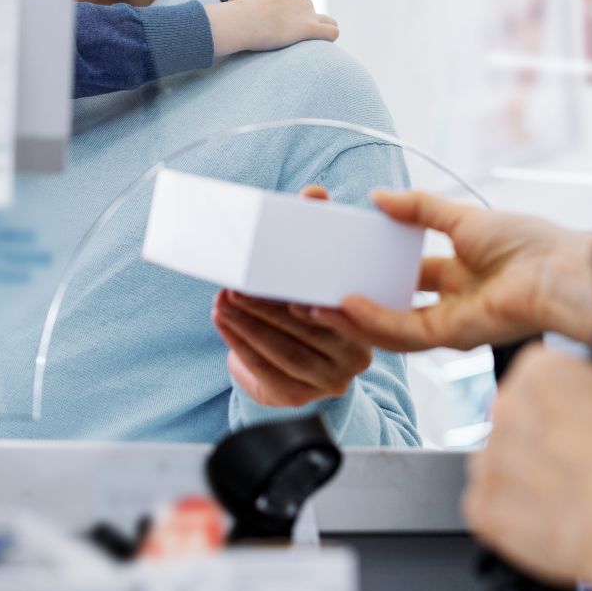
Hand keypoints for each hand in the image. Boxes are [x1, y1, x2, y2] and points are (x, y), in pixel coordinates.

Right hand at [207, 0, 337, 57]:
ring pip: (325, 21)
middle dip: (302, 24)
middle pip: (311, 13)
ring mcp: (308, 13)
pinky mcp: (309, 29)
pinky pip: (332, 32)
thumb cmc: (242, 8)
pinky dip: (329, 37)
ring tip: (303, 45)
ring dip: (317, 32)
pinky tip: (321, 45)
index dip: (291, 16)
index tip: (277, 26)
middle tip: (284, 38)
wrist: (241, 21)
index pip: (300, 2)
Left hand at [213, 186, 373, 406]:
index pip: (339, 309)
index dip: (310, 295)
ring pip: (288, 355)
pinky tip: (224, 325)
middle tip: (236, 289)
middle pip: (310, 332)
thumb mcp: (314, 270)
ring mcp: (330, 380)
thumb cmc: (307, 306)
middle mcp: (356, 356)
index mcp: (368, 320)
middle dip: (267, 309)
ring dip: (250, 327)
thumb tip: (314, 193)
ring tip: (223, 304)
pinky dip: (242, 347)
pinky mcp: (300, 397)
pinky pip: (269, 373)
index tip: (283, 283)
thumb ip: (315, 230)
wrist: (300, 363)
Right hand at [309, 190, 591, 351]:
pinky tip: (346, 305)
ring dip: (350, 316)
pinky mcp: (451, 336)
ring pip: (387, 325)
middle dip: (352, 299)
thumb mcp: (462, 217)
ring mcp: (450, 322)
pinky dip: (372, 320)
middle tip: (315, 289)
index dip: (372, 268)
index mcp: (458, 272)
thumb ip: (419, 209)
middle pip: (391, 304)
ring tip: (314, 303)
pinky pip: (402, 330)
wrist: (562, 271)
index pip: (404, 274)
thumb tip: (379, 197)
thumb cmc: (530, 243)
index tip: (341, 256)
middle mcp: (451, 301)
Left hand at [466, 346, 591, 590]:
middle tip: (569, 468)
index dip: (558, 410)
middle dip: (536, 446)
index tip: (574, 427)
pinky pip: (486, 509)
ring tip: (562, 501)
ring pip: (496, 467)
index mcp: (540, 370)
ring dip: (519, 482)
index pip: (535, 382)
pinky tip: (545, 525)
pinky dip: (509, 521)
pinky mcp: (483, 507)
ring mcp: (489, 457)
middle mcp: (505, 407)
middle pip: (511, 424)